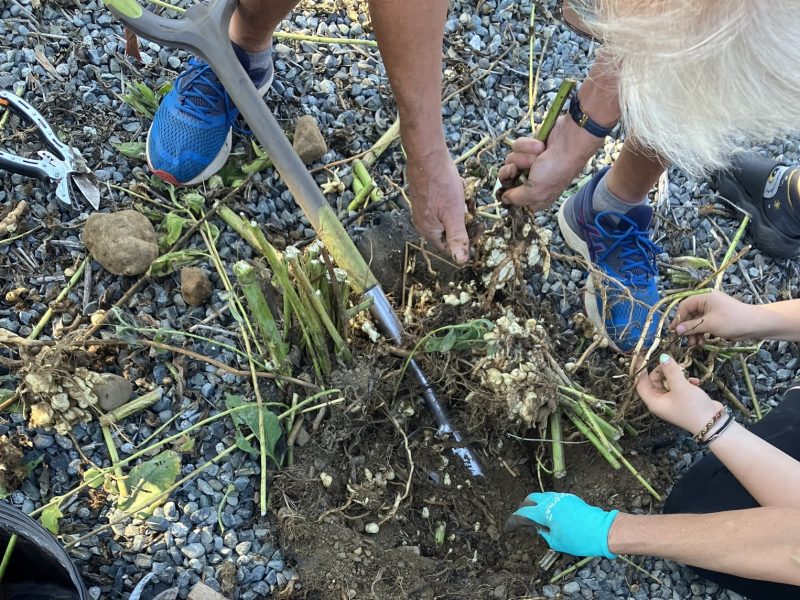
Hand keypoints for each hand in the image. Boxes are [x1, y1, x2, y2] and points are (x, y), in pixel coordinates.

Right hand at [406, 147, 468, 263]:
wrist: (427, 157)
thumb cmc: (441, 185)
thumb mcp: (454, 214)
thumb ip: (458, 238)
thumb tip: (461, 261)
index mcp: (429, 231)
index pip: (450, 248)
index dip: (466, 241)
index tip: (479, 227)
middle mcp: (423, 223)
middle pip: (449, 232)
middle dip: (463, 221)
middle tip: (471, 207)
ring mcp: (423, 210)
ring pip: (447, 218)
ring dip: (459, 209)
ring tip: (464, 195)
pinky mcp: (425, 198)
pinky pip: (443, 206)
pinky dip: (453, 199)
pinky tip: (456, 188)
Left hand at [497, 114, 603, 209]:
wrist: (570, 141)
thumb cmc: (556, 169)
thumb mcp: (536, 191)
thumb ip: (517, 199)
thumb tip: (504, 199)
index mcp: (535, 197)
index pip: (512, 198)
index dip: (508, 193)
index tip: (509, 187)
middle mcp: (532, 181)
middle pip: (506, 177)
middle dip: (512, 170)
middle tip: (518, 168)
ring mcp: (530, 163)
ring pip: (511, 160)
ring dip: (524, 156)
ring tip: (539, 155)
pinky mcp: (530, 148)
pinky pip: (517, 147)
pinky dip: (528, 145)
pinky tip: (540, 145)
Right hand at [513, 492, 618, 558]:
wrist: (602, 530)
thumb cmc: (579, 539)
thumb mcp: (556, 542)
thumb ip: (544, 533)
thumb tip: (541, 528)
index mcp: (543, 511)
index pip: (522, 514)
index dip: (513, 521)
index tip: (508, 528)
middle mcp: (550, 500)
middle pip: (530, 499)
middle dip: (524, 508)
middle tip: (523, 519)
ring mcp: (561, 497)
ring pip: (542, 497)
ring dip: (536, 505)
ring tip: (538, 517)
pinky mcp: (571, 498)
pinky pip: (554, 498)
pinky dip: (548, 504)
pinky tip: (552, 515)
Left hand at [636, 354, 722, 433]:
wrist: (714, 424)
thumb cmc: (693, 407)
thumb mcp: (681, 387)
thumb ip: (671, 371)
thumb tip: (662, 356)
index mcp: (654, 402)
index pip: (641, 384)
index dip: (641, 371)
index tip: (643, 358)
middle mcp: (660, 402)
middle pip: (655, 381)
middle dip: (663, 371)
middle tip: (673, 364)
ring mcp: (671, 402)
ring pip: (668, 382)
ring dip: (677, 376)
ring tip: (687, 374)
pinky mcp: (682, 400)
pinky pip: (679, 387)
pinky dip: (686, 382)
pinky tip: (695, 382)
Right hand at [669, 291, 756, 345]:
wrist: (756, 325)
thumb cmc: (733, 320)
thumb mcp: (710, 324)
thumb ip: (692, 326)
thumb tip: (675, 330)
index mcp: (704, 297)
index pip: (685, 306)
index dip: (678, 318)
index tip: (674, 331)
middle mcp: (707, 302)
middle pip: (690, 315)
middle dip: (687, 328)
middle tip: (687, 341)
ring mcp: (712, 311)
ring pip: (696, 322)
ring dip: (694, 333)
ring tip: (696, 344)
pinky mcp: (717, 319)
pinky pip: (704, 325)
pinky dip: (701, 334)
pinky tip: (702, 342)